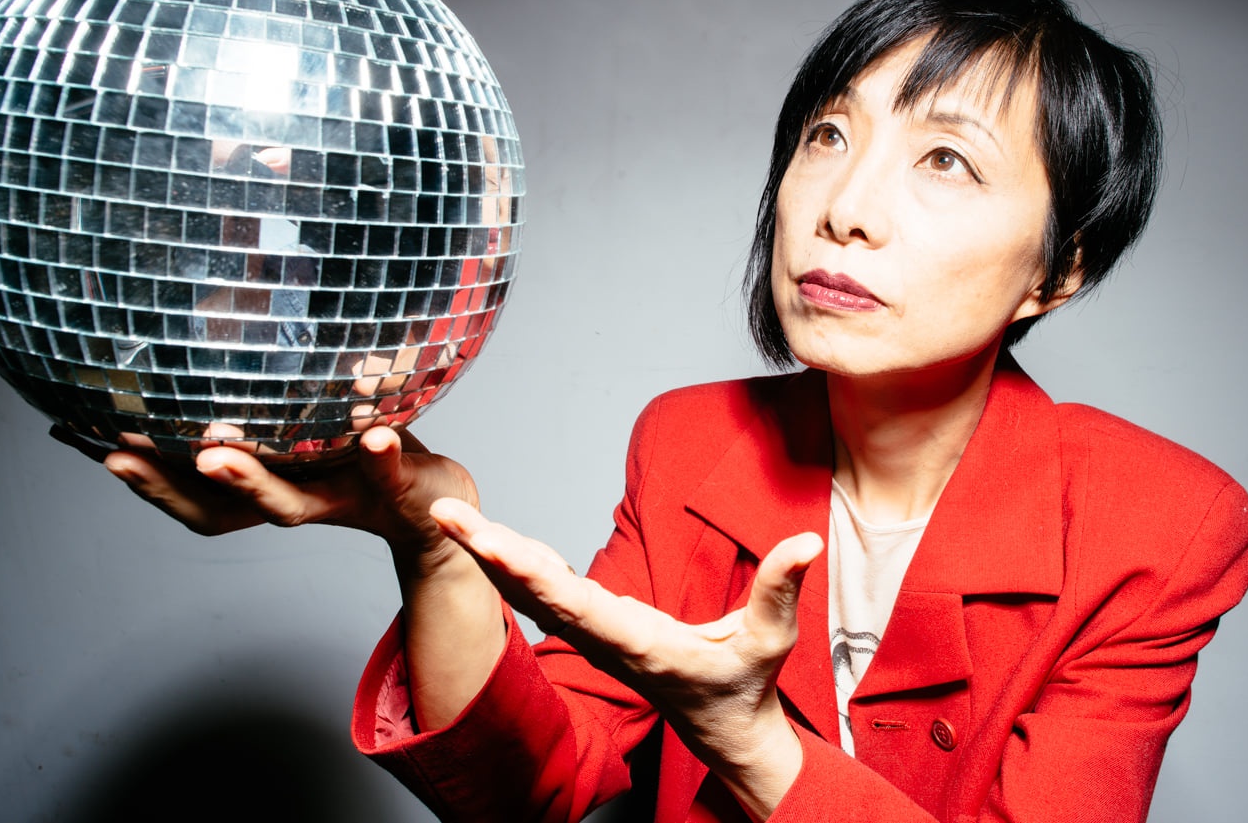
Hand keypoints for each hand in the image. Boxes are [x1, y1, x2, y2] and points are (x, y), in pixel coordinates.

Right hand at [99, 423, 478, 571]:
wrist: (437, 504)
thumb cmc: (360, 455)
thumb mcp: (308, 421)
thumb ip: (268, 393)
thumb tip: (212, 324)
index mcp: (263, 486)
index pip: (184, 489)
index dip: (134, 471)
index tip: (75, 439)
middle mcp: (291, 502)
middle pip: (216, 506)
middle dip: (164, 484)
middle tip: (115, 457)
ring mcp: (340, 501)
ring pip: (287, 504)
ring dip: (249, 482)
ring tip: (213, 456)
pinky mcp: (395, 490)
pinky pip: (385, 474)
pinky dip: (379, 457)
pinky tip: (375, 435)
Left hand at [430, 498, 821, 818]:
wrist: (726, 733)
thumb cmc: (744, 689)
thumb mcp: (770, 642)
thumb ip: (781, 591)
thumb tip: (805, 541)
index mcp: (637, 643)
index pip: (573, 603)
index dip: (528, 573)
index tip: (489, 544)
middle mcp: (604, 640)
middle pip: (533, 593)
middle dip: (486, 553)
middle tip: (442, 513)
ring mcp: (595, 637)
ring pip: (531, 593)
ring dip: (490, 556)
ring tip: (451, 519)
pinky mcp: (596, 629)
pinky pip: (545, 596)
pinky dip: (514, 566)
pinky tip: (490, 543)